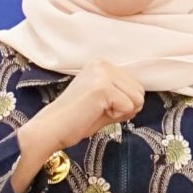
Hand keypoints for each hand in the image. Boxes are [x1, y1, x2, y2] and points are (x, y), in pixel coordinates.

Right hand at [17, 58, 144, 158]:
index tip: (98, 106)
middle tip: (98, 111)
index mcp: (101, 64)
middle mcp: (102, 63)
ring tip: (96, 111)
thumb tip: (141, 99)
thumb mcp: (104, 100)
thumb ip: (122, 95)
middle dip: (124, 108)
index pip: (135, 86)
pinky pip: (128, 108)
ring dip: (120, 112)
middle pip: (140, 92)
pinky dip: (115, 117)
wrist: (51, 129)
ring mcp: (102, 73)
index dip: (122, 104)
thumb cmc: (76, 119)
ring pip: (137, 99)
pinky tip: (94, 114)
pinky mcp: (102, 87)